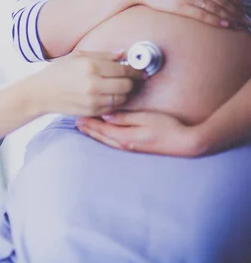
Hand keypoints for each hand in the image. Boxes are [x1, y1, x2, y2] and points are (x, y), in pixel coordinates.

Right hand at [30, 50, 146, 116]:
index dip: (135, 70)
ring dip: (125, 93)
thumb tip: (123, 54)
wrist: (41, 93)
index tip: (139, 70)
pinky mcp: (91, 111)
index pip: (123, 68)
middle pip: (127, 84)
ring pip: (122, 98)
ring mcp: (93, 99)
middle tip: (132, 79)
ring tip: (120, 87)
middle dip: (132, 82)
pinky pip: (112, 107)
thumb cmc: (58, 72)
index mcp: (91, 65)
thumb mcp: (78, 56)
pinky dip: (115, 102)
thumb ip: (102, 55)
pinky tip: (110, 96)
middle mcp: (93, 83)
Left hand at [75, 111, 208, 156]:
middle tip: (76, 122)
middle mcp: (125, 145)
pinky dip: (105, 138)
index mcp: (125, 137)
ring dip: (95, 134)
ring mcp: (131, 148)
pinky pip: (114, 143)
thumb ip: (124, 117)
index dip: (89, 123)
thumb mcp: (145, 118)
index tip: (78, 117)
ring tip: (85, 127)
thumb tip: (106, 114)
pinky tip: (103, 135)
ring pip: (107, 141)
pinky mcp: (136, 148)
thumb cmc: (168, 128)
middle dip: (89, 129)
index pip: (102, 129)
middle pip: (102, 136)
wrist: (186, 143)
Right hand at [118, 0, 246, 28]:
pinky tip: (225, 24)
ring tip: (239, 24)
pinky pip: (203, 14)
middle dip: (237, 10)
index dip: (236, 0)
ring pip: (216, 7)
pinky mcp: (179, 5)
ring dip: (230, 16)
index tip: (242, 9)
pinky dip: (216, 19)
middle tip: (245, 20)